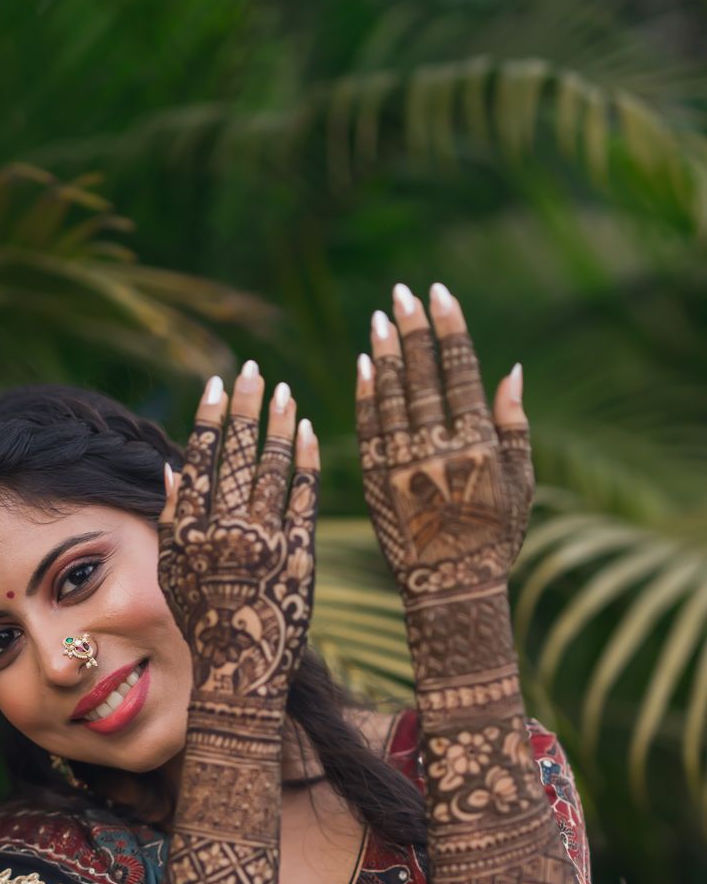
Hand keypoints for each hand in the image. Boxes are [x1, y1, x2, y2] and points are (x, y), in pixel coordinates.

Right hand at [158, 364, 319, 700]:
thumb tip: (172, 467)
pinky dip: (306, 463)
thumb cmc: (202, 625)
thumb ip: (172, 520)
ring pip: (272, 470)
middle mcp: (226, 534)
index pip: (198, 461)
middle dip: (245, 409)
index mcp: (191, 534)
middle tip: (254, 372)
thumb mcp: (173, 574)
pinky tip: (308, 433)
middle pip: (236, 456)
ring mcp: (266, 544)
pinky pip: (305, 498)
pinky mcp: (301, 557)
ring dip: (278, 426)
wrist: (238, 678)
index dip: (208, 419)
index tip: (218, 383)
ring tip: (283, 394)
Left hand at [356, 282, 533, 604]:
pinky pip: (366, 432)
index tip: (438, 292)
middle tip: (401, 292)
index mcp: (477, 445)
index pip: (460, 372)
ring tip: (380, 318)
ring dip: (386, 355)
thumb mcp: (519, 485)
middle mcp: (437, 450)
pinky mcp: (373, 485)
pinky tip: (364, 366)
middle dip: (412, 331)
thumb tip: (512, 370)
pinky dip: (365, 397)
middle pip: (421, 376)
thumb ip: (514, 426)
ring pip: (390, 399)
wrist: (450, 591)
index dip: (448, 329)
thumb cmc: (494, 538)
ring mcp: (401, 467)